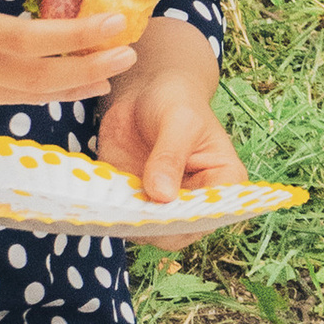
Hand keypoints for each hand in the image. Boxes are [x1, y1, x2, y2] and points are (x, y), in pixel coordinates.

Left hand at [98, 17, 242, 237]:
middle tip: (128, 202)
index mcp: (223, 183)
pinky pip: (122, 218)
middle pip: (177, 232)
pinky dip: (109, 210)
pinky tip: (100, 194)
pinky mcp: (135, 202)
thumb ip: (170, 156)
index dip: (185, 219)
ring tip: (112, 195)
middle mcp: (195, 202)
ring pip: (147, 230)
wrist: (145, 91)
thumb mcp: (178, 120)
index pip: (210, 216)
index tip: (158, 205)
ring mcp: (163, 205)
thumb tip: (161, 195)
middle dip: (152, 223)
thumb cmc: (175, 100)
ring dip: (127, 219)